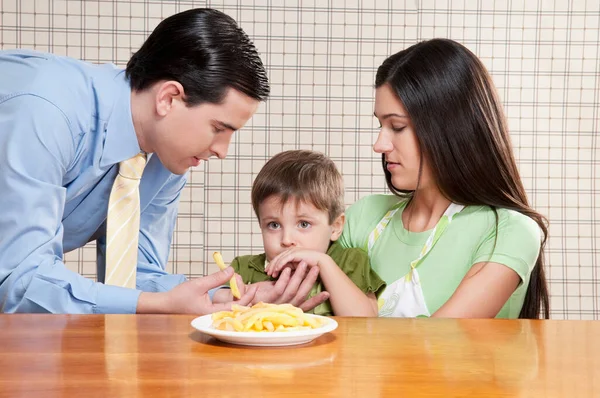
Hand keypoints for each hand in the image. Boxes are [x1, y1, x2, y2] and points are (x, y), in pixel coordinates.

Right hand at [138, 267, 256, 314]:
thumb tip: (232, 270)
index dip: (248, 297)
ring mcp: (214, 315)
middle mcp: (215, 317)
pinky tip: (233, 287)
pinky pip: (227, 306)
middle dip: (244, 294)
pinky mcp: (212, 312)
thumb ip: (216, 278)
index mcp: (213, 313)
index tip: (255, 287)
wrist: (166, 305)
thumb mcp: (199, 284)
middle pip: (237, 308)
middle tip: (244, 280)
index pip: (236, 307)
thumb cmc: (179, 296)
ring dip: (238, 295)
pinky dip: (232, 297)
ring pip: (233, 307)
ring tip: (238, 281)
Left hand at [249, 262, 329, 311]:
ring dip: (299, 276)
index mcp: (287, 307)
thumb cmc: (257, 295)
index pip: (305, 305)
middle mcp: (284, 307)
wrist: (238, 299)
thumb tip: (303, 287)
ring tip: (306, 264)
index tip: (327, 293)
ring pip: (292, 290)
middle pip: (301, 295)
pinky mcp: (267, 300)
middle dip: (310, 281)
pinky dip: (284, 278)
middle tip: (317, 268)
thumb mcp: (275, 291)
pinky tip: (288, 269)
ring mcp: (276, 304)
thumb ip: (286, 287)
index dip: (316, 300)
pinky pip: (279, 288)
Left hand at [265, 248, 329, 277]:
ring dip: (274, 266)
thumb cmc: (311, 268)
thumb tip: (282, 277)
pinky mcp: (296, 253)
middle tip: (266, 272)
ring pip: (280, 258)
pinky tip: (276, 270)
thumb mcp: (298, 270)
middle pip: (278, 257)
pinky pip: (285, 259)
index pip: (280, 259)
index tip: (268, 272)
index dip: (273, 265)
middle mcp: (292, 251)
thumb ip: (290, 271)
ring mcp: (294, 251)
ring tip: (270, 273)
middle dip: (272, 265)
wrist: (322, 264)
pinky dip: (280, 264)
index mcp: (292, 254)